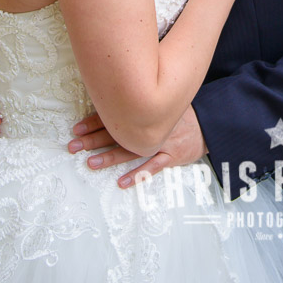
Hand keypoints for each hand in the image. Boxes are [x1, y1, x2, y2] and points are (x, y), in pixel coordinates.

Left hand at [69, 106, 208, 188]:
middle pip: (117, 133)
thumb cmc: (180, 114)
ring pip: (131, 150)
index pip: (115, 115)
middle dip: (93, 141)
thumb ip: (139, 103)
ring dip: (109, 158)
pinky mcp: (172, 156)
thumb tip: (110, 99)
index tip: (76, 129)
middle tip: (73, 147)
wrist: (210, 123)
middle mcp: (151, 125)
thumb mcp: (160, 102)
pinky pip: (153, 167)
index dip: (94, 122)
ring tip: (90, 164)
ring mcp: (162, 141)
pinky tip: (121, 182)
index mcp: (145, 111)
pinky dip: (138, 175)